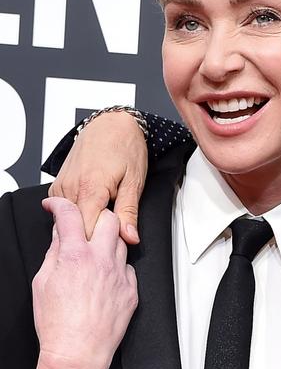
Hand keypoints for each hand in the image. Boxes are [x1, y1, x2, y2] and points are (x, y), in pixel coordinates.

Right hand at [33, 197, 137, 368]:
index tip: (55, 207)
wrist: (78, 355)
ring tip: (93, 255)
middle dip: (94, 216)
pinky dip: (117, 268)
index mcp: (75, 256)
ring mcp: (120, 276)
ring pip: (121, 242)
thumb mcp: (42, 283)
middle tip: (84, 226)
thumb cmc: (57, 325)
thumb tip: (59, 237)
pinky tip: (104, 278)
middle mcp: (101, 261)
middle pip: (108, 219)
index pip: (70, 214)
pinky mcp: (132, 292)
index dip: (60, 205)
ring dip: (107, 242)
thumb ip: (54, 254)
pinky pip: (128, 269)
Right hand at [48, 110, 147, 243]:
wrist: (112, 124)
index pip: (87, 231)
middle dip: (92, 236)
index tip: (111, 245)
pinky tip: (91, 209)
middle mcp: (70, 187)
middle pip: (76, 227)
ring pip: (68, 220)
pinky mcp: (58, 185)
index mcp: (90, 188)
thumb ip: (129, 213)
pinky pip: (64, 208)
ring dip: (84, 224)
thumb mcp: (134, 182)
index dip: (100, 242)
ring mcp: (61, 186)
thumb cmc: (125, 147)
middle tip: (110, 235)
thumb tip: (130, 237)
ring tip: (102, 218)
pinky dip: (77, 213)